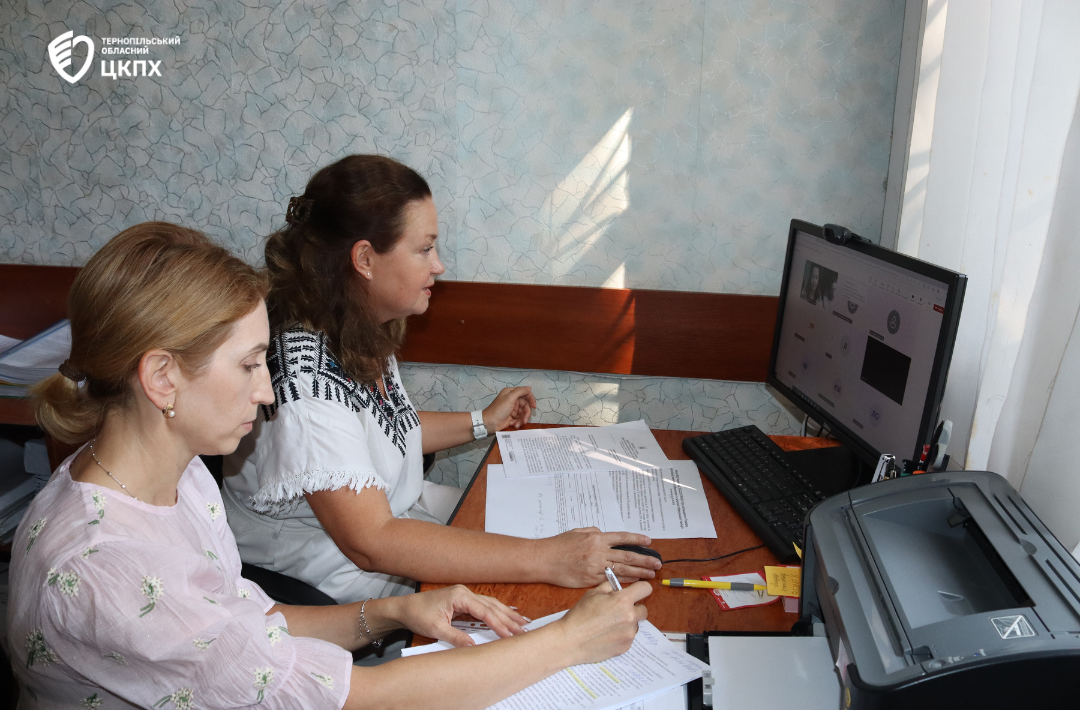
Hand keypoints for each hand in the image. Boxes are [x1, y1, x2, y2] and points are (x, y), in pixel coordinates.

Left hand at [395, 585, 528, 647]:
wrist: (404, 608)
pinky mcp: (463, 601)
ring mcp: (464, 596)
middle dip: (509, 618)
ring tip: (522, 622)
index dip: (498, 624)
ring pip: (490, 605)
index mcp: (460, 596)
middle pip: (492, 606)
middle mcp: (465, 593)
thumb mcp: (436, 629)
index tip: (509, 635)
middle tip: (524, 629)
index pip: (484, 612)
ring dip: (506, 614)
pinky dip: (496, 613)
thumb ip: (456, 638)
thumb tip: (474, 647)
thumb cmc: (418, 614)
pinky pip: (484, 607)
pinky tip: (506, 616)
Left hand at [482, 386, 536, 431]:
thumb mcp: (509, 398)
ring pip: (524, 413)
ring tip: (517, 424)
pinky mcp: (512, 416)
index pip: (525, 393)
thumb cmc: (498, 409)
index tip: (534, 406)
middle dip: (526, 413)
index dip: (531, 399)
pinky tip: (514, 425)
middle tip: (524, 420)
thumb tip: (530, 387)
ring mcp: (513, 408)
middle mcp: (513, 399)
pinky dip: (518, 422)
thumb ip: (520, 391)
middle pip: (526, 405)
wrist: (490, 423)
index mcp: (511, 393)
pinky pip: (520, 418)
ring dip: (522, 419)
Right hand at [539, 528, 661, 587]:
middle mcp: (598, 552)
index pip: (622, 538)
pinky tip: (633, 584)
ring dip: (638, 573)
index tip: (649, 542)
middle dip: (644, 560)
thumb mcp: (577, 532)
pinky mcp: (590, 580)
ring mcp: (595, 567)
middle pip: (627, 556)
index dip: (637, 540)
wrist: (543, 560)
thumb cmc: (558, 546)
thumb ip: (594, 533)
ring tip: (650, 574)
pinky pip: (611, 581)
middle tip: (657, 563)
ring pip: (622, 570)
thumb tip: (605, 535)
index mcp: (596, 538)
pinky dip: (623, 582)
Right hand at [557, 581, 650, 665]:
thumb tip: (619, 587)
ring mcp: (629, 633)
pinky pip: (629, 637)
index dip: (640, 589)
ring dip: (627, 623)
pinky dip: (621, 635)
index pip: (646, 589)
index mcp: (623, 600)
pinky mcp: (626, 646)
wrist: (570, 640)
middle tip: (618, 610)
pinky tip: (607, 635)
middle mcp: (630, 617)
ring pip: (635, 624)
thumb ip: (610, 587)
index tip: (636, 592)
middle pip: (643, 609)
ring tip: (609, 624)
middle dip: (633, 608)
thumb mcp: (593, 593)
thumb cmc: (580, 615)